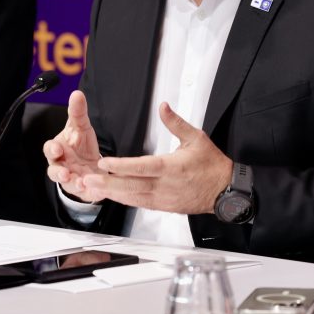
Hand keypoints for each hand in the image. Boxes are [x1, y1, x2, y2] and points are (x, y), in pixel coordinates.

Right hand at [44, 90, 102, 201]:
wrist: (91, 164)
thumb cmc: (80, 145)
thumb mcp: (81, 127)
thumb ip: (78, 112)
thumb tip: (77, 93)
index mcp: (58, 150)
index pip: (49, 149)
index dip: (52, 149)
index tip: (58, 148)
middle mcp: (61, 166)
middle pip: (53, 171)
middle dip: (58, 172)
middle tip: (65, 172)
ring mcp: (71, 180)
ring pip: (67, 184)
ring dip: (73, 183)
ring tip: (80, 182)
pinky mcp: (83, 190)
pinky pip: (84, 193)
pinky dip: (89, 191)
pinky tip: (96, 189)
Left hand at [80, 102, 231, 214]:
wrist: (225, 191)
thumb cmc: (212, 165)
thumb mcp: (196, 138)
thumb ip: (176, 123)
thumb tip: (163, 107)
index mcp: (171, 167)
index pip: (141, 167)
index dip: (121, 166)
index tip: (104, 163)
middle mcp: (165, 185)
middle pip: (131, 186)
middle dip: (108, 184)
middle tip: (88, 180)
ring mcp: (163, 199)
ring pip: (133, 198)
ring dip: (111, 194)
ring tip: (92, 189)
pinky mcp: (164, 207)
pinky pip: (140, 204)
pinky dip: (124, 200)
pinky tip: (111, 196)